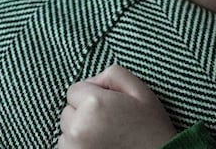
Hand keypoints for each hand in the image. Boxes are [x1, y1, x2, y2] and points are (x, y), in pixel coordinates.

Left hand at [58, 65, 176, 148]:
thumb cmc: (150, 127)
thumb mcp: (139, 91)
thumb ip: (113, 74)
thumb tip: (92, 80)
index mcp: (94, 104)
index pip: (74, 90)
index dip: (92, 95)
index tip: (108, 106)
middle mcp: (78, 127)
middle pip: (67, 110)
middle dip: (83, 113)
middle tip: (108, 122)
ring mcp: (74, 147)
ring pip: (66, 130)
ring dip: (80, 131)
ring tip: (105, 136)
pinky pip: (67, 146)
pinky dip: (79, 145)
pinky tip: (99, 146)